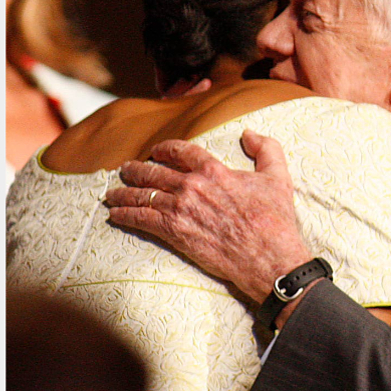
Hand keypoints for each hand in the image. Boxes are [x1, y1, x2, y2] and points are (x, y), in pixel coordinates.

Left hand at [104, 132, 311, 303]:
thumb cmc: (275, 221)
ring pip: (144, 195)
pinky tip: (114, 214)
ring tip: (112, 192)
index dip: (164, 149)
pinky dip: (125, 215)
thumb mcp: (278, 178)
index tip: (156, 151)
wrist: (268, 257)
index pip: (180, 151)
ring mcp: (181, 208)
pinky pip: (142, 219)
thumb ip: (266, 149)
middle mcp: (192, 185)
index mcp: (213, 170)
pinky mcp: (174, 232)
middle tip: (126, 169)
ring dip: (124, 192)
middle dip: (136, 170)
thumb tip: (249, 133)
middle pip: (154, 172)